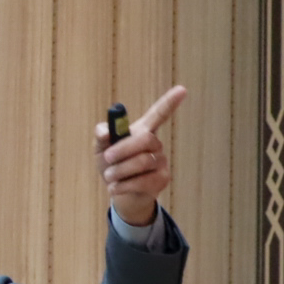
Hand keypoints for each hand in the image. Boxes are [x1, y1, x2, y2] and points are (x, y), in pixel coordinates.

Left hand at [94, 85, 185, 228]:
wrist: (120, 194)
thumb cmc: (112, 166)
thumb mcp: (101, 150)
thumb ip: (101, 136)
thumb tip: (104, 132)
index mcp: (143, 131)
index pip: (159, 113)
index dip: (170, 102)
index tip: (182, 89)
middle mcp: (155, 144)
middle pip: (145, 139)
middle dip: (122, 150)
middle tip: (107, 158)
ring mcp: (161, 161)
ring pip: (142, 162)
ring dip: (119, 171)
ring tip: (109, 177)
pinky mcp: (162, 179)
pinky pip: (142, 181)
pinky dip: (123, 186)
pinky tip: (115, 188)